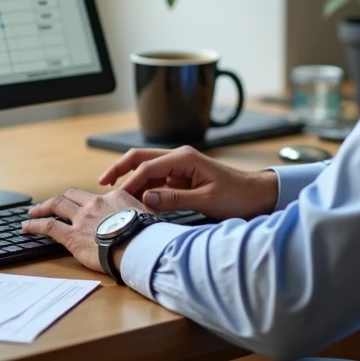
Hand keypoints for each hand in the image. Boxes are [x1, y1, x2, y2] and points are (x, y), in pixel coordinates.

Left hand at [21, 188, 149, 274]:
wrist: (138, 246)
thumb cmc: (147, 235)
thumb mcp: (149, 217)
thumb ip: (142, 213)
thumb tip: (147, 218)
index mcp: (115, 198)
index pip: (97, 197)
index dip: (88, 202)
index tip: (84, 207)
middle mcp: (95, 203)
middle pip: (72, 195)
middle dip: (60, 198)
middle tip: (51, 204)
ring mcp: (82, 218)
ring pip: (57, 205)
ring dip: (43, 207)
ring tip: (33, 212)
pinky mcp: (71, 235)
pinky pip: (48, 226)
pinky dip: (35, 225)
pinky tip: (26, 227)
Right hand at [98, 145, 278, 220]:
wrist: (258, 195)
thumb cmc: (237, 195)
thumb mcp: (207, 200)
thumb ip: (175, 199)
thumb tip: (146, 198)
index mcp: (184, 158)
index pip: (147, 166)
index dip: (130, 181)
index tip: (116, 198)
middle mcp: (179, 158)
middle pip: (141, 159)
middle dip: (120, 169)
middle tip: (101, 183)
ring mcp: (179, 168)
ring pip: (147, 170)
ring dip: (131, 181)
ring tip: (113, 198)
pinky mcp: (182, 180)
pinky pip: (157, 182)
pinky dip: (143, 190)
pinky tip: (134, 202)